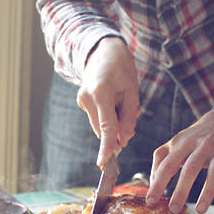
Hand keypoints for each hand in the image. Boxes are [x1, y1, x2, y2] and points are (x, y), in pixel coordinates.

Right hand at [77, 36, 139, 166]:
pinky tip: (114, 101)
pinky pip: (97, 117)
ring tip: (122, 101)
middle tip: (131, 112)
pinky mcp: (81, 101)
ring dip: (114, 122)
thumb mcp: (132, 91)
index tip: (103, 163)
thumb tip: (124, 140)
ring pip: (100, 125)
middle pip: (104, 128)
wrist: (103, 51)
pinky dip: (108, 116)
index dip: (107, 146)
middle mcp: (86, 98)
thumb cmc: (121, 68)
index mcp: (101, 93)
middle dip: (119, 130)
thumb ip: (129, 116)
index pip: (106, 126)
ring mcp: (82, 100)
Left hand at [146, 107, 213, 213]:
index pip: (168, 164)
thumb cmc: (193, 137)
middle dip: (182, 189)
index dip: (158, 182)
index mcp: (184, 143)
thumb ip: (160, 160)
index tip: (151, 200)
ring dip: (208, 192)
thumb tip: (152, 183)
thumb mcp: (174, 143)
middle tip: (174, 209)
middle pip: (191, 167)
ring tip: (200, 209)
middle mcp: (202, 145)